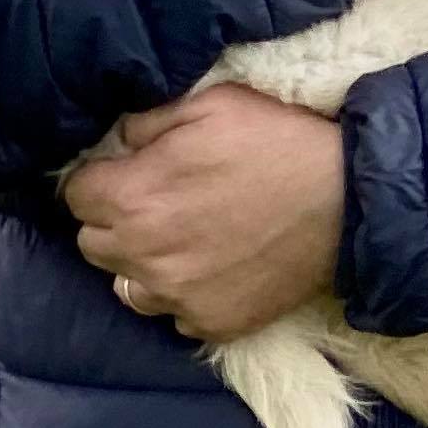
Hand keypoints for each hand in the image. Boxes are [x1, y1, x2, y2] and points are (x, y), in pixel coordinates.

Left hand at [67, 86, 345, 338]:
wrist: (353, 200)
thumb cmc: (280, 142)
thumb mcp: (212, 104)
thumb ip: (148, 120)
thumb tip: (119, 140)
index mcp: (131, 198)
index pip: (75, 195)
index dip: (102, 179)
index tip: (130, 173)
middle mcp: (142, 255)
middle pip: (93, 243)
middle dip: (116, 221)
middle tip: (159, 204)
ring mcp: (177, 297)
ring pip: (128, 286)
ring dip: (145, 264)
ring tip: (186, 242)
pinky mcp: (213, 323)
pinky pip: (175, 316)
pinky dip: (187, 296)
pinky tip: (218, 269)